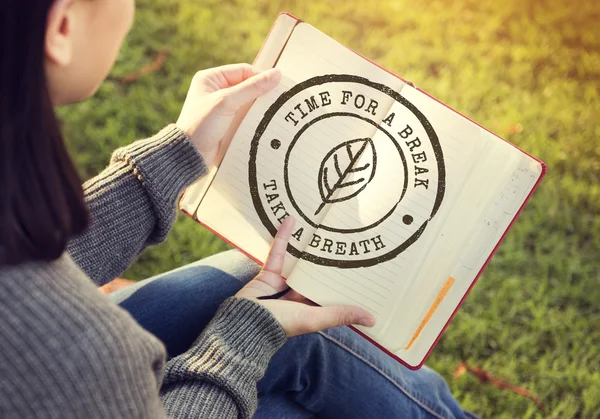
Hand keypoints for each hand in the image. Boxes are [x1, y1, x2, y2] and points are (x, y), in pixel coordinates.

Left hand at [176, 63, 280, 164]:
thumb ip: (252, 88)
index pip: (243, 71)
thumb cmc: (201, 125)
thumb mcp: (226, 102)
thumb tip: (276, 74)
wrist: (190, 155)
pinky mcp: (227, 122)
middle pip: (247, 86)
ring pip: (249, 102)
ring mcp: (222, 107)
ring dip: (260, 107)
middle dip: (262, 93)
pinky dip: (255, 118)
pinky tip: (266, 121)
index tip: (279, 84)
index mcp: (211, 78)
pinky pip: (246, 116)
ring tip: (276, 110)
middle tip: (281, 98)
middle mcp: (216, 90)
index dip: (261, 76)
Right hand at [235, 217, 375, 336]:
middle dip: (329, 261)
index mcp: (311, 309)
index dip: (344, 283)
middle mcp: (298, 296)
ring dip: (308, 246)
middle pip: (317, 275)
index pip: (331, 293)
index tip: (362, 269)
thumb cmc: (282, 323)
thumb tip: (373, 320)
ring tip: (322, 228)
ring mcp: (283, 283)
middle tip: (346, 240)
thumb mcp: (315, 318)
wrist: (246, 321)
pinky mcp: (268, 272)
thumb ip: (341, 315)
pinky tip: (292, 220)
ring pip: (299, 262)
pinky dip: (283, 236)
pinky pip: (278, 252)